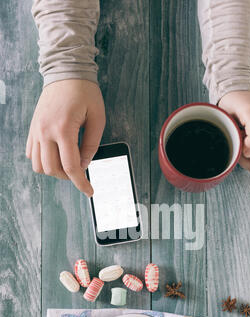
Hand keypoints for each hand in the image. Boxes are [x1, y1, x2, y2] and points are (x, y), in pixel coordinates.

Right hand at [26, 79, 105, 196]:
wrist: (65, 71)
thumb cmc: (85, 92)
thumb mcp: (97, 118)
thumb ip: (91, 145)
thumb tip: (85, 164)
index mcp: (64, 129)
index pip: (71, 166)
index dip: (81, 183)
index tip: (89, 191)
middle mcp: (45, 131)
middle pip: (52, 169)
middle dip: (68, 177)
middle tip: (79, 172)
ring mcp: (36, 130)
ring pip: (38, 165)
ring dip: (53, 170)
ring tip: (67, 164)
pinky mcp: (32, 128)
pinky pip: (31, 154)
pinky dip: (42, 161)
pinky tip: (55, 155)